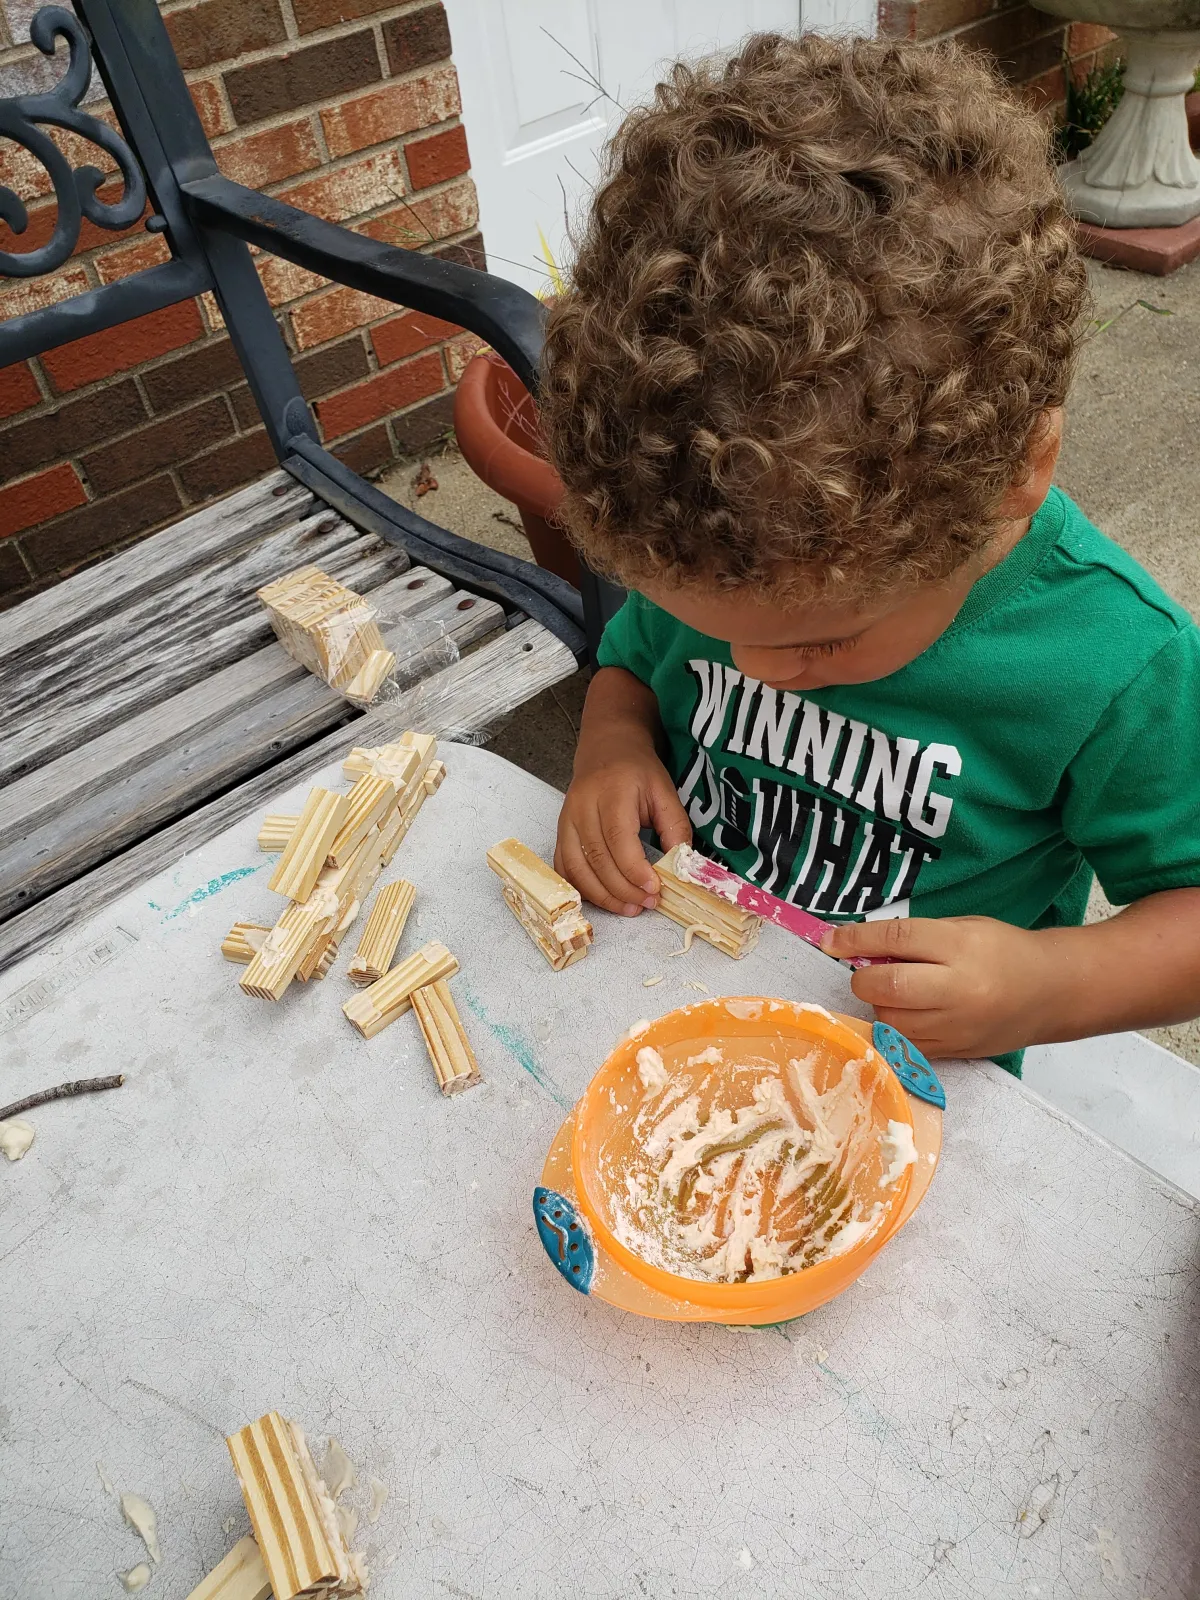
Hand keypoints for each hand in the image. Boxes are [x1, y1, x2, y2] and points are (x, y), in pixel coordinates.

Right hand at [556, 743, 691, 916]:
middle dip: (624, 889)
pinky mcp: (561, 832)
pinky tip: (604, 898)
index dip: (635, 870)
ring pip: (577, 868)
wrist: (607, 750)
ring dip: (603, 895)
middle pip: (598, 859)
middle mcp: (583, 807)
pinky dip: (582, 888)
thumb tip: (681, 867)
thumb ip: (675, 828)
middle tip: (647, 903)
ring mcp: (567, 820)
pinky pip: (565, 868)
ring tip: (629, 908)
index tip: (654, 889)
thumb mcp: (665, 792)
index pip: (618, 840)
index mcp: (612, 793)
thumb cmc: (638, 772)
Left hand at [820, 915, 1051, 1059]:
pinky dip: (894, 1029)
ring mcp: (957, 1026)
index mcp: (961, 948)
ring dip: (878, 1005)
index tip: (829, 941)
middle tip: (868, 971)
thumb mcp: (963, 927)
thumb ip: (915, 937)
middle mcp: (958, 989)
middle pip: (888, 986)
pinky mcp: (956, 1051)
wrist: (1053, 992)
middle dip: (864, 978)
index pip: (896, 940)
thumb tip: (859, 947)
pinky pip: (906, 1045)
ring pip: (891, 1021)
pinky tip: (906, 1013)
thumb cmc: (1004, 950)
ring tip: (894, 992)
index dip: (856, 939)